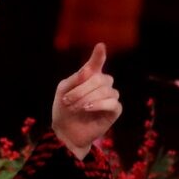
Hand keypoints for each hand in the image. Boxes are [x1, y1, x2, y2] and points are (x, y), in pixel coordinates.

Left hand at [51, 41, 120, 155]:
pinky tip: (87, 109)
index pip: (97, 63)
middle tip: (67, 101)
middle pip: (99, 78)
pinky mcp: (115, 110)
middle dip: (82, 89)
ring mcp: (110, 96)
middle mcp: (103, 84)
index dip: (99, 55)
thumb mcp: (63, 90)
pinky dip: (98, 104)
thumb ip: (75, 78)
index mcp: (90, 76)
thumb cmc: (64, 109)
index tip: (100, 46)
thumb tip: (89, 70)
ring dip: (87, 98)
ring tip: (75, 107)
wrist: (66, 132)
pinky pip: (112, 103)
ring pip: (105, 90)